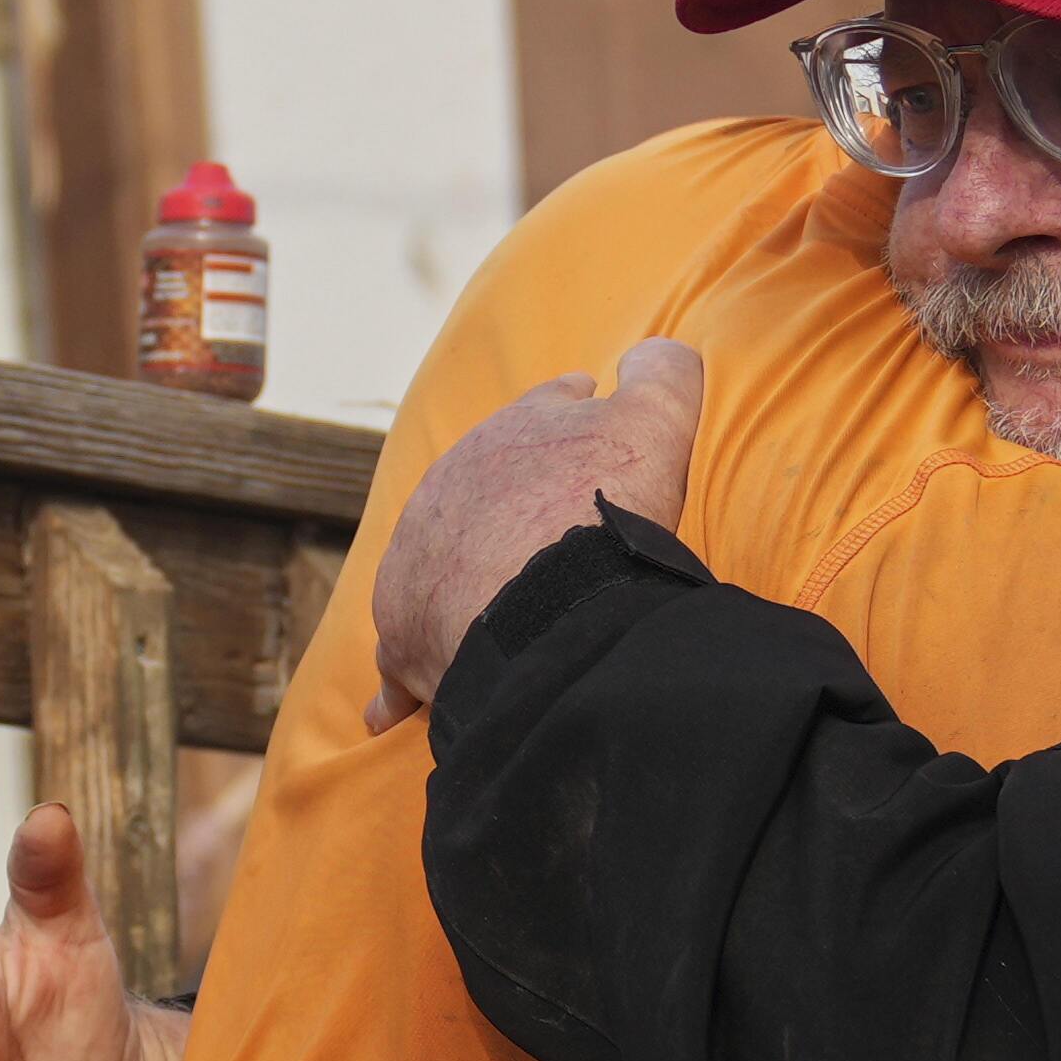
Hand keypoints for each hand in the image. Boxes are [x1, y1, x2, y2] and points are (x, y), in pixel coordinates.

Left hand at [369, 338, 704, 722]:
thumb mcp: (654, 421)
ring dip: (460, 581)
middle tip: (549, 526)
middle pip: (486, 485)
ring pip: (440, 564)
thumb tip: (653, 350)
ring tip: (489, 609)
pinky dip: (407, 676)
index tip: (586, 410)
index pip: (545, 408)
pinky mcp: (403, 629)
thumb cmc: (600, 512)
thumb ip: (661, 374)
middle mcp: (450, 488)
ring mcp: (418, 559)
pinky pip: (403, 656)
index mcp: (511, 433)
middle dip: (512, 497)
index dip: (573, 410)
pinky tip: (399, 711)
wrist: (541, 602)